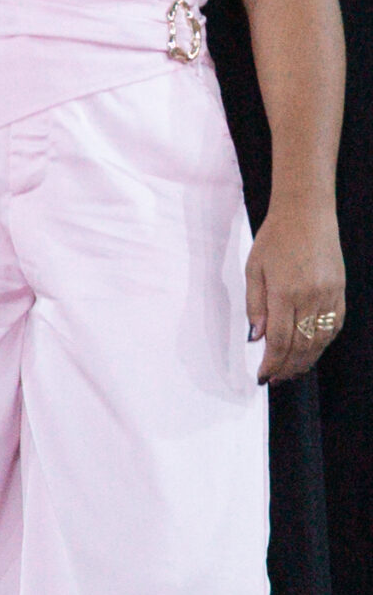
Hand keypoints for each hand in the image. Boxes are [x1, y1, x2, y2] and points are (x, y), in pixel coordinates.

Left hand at [248, 197, 345, 382]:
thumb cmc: (275, 238)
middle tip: (275, 380)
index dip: (272, 363)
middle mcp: (311, 298)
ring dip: (306, 361)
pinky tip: (311, 351)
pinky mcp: (341, 293)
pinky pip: (334, 326)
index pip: (280, 340)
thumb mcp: (253, 268)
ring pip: (320, 340)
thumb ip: (255, 304)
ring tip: (291, 372)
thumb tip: (257, 338)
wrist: (307, 214)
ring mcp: (330, 296)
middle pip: (302, 346)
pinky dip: (322, 343)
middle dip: (288, 367)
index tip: (262, 376)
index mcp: (285, 292)